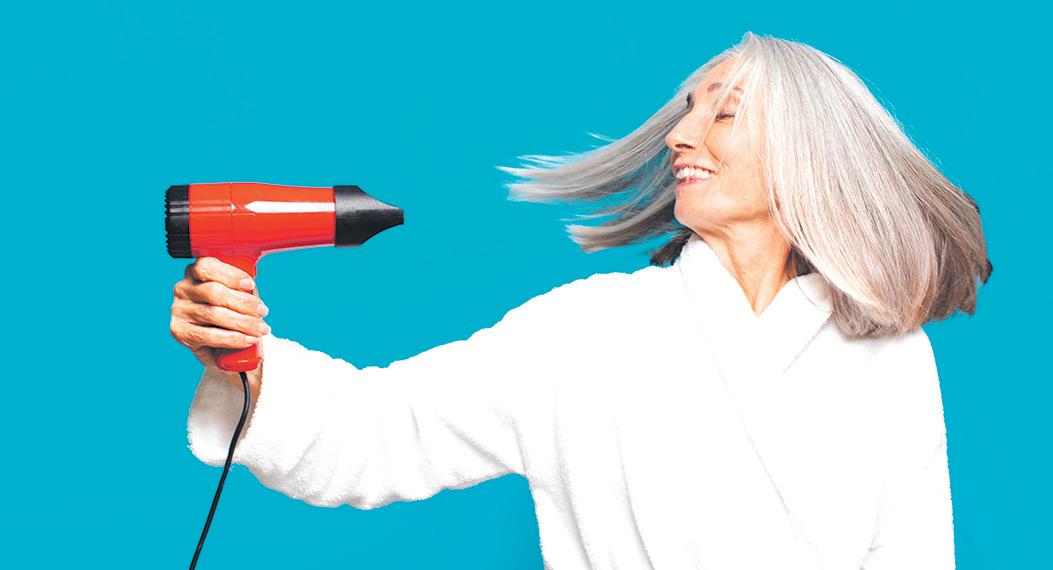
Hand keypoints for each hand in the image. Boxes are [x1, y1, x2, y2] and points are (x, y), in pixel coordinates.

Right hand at [170, 257, 267, 394]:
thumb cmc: (228, 309)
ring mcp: (179, 311)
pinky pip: (210, 336)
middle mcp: (183, 289)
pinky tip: (248, 340)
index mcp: (195, 273)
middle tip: (263, 312)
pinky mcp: (180, 332)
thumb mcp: (235, 294)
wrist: (216, 341)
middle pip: (214, 292)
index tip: (251, 285)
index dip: (230, 275)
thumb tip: (254, 294)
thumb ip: (242, 288)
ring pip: (214, 314)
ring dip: (243, 322)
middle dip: (243, 303)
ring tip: (261, 329)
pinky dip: (234, 339)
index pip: (207, 267)